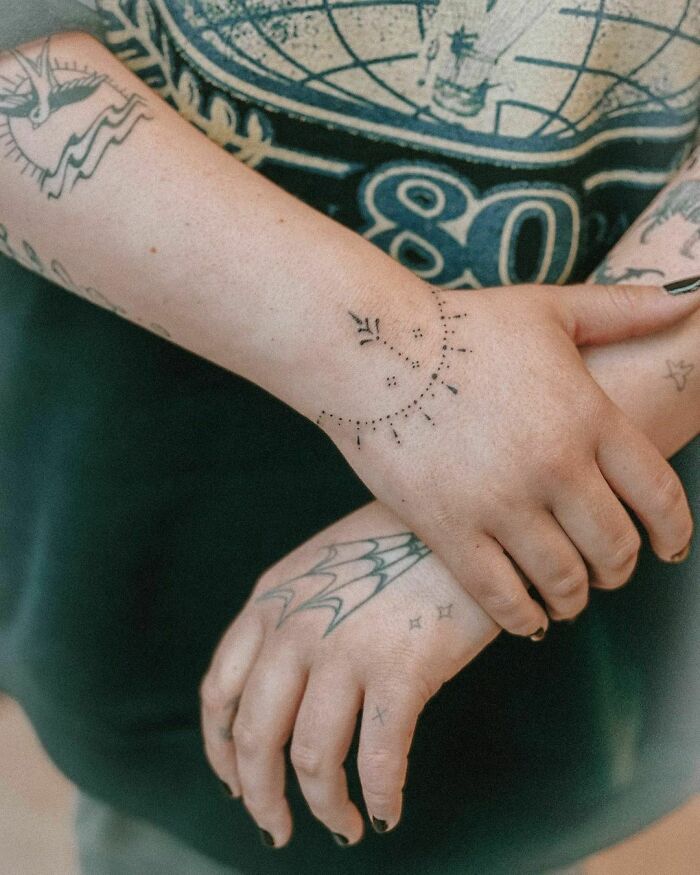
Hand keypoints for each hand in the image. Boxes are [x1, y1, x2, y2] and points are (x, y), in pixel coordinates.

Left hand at [200, 503, 498, 847]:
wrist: (460, 520)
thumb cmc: (399, 544)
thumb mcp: (323, 564)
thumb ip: (292, 614)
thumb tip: (284, 689)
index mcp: (270, 600)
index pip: (220, 691)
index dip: (221, 752)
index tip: (237, 784)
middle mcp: (294, 627)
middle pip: (255, 739)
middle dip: (260, 798)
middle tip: (277, 829)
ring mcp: (344, 648)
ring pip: (311, 759)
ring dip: (325, 809)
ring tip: (345, 828)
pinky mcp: (400, 669)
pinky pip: (379, 758)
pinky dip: (382, 798)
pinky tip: (389, 812)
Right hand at [329, 282, 698, 632]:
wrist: (372, 350)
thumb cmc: (461, 326)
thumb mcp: (549, 309)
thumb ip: (625, 309)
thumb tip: (691, 302)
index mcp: (588, 415)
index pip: (660, 496)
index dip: (674, 534)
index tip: (669, 549)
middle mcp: (554, 465)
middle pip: (616, 549)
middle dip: (620, 568)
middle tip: (608, 569)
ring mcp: (501, 502)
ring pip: (565, 582)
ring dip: (575, 598)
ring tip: (568, 595)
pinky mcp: (449, 529)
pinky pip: (501, 598)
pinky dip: (524, 618)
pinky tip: (528, 617)